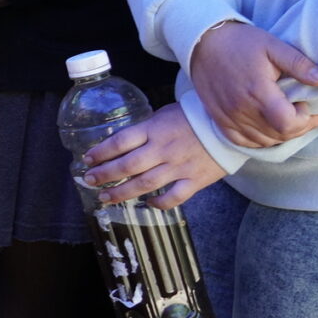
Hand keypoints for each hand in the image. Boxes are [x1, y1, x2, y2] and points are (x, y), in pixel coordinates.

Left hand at [81, 104, 227, 209]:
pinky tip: (147, 203)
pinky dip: (158, 203)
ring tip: (105, 197)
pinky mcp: (195, 181)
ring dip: (121, 192)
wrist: (230, 127)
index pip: (120, 142)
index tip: (87, 160)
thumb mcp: (165, 114)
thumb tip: (124, 142)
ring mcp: (179, 167)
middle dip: (104, 175)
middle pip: (127, 166)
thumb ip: (147, 128)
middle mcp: (163, 149)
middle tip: (89, 181)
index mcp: (154, 130)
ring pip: (145, 184)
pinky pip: (173, 197)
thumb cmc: (194, 117)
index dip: (101, 152)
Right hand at [189, 20, 317, 148]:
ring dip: (281, 134)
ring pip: (263, 141)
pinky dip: (259, 140)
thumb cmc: (240, 42)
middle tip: (307, 113)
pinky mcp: (219, 119)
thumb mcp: (273, 45)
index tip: (310, 105)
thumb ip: (299, 64)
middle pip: (279, 135)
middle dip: (299, 127)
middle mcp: (241, 110)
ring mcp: (228, 117)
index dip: (307, 120)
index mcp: (258, 92)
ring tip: (289, 118)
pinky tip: (268, 128)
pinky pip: (243, 142)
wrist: (202, 42)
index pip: (289, 124)